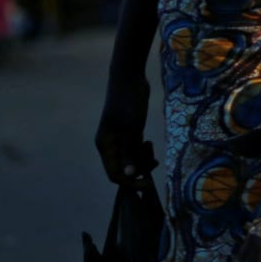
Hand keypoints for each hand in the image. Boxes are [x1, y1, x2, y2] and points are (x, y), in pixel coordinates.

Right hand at [95, 70, 156, 185]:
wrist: (130, 78)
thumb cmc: (128, 102)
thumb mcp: (131, 128)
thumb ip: (129, 151)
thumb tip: (130, 174)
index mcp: (105, 146)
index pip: (115, 175)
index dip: (130, 182)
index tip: (148, 182)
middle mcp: (110, 145)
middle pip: (124, 169)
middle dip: (139, 169)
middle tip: (154, 161)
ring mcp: (120, 138)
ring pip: (130, 160)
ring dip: (142, 160)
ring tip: (150, 147)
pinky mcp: (129, 131)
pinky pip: (134, 150)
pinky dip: (142, 151)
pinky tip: (149, 144)